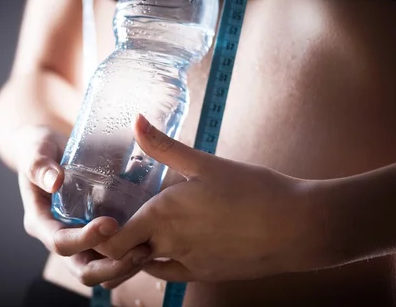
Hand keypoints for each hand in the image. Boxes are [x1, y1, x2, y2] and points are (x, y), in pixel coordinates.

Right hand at [16, 125, 150, 287]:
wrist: (50, 150)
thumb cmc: (40, 148)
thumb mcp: (36, 150)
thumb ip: (40, 164)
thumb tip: (54, 181)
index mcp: (40, 222)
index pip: (60, 243)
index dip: (86, 239)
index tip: (111, 224)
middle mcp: (59, 237)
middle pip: (83, 269)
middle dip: (111, 266)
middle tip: (140, 250)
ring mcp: (78, 240)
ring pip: (100, 270)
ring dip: (124, 267)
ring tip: (150, 250)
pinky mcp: (95, 236)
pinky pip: (111, 257)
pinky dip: (129, 258)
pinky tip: (152, 244)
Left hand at [94, 114, 311, 282]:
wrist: (296, 227)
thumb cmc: (253, 190)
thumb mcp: (205, 163)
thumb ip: (164, 145)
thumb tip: (135, 120)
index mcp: (162, 215)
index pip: (111, 238)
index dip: (98, 232)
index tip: (99, 217)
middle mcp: (169, 244)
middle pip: (125, 253)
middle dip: (116, 241)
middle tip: (116, 221)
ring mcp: (188, 263)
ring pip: (147, 264)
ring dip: (139, 250)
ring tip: (142, 229)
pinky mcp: (206, 274)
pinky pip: (172, 271)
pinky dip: (163, 260)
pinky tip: (171, 242)